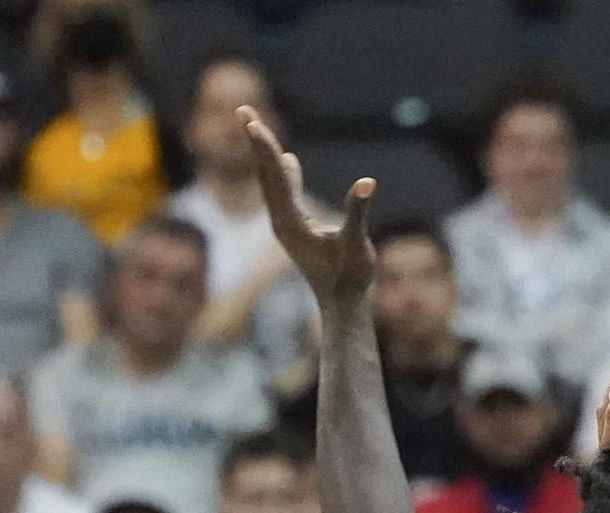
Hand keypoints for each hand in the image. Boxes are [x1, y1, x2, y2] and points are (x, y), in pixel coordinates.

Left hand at [240, 106, 374, 307]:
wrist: (342, 304)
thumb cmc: (350, 277)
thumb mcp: (356, 244)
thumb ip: (358, 212)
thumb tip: (367, 184)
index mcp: (291, 222)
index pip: (275, 177)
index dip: (265, 148)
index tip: (252, 123)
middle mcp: (282, 221)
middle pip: (266, 173)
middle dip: (256, 142)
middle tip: (242, 110)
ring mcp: (286, 225)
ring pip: (271, 182)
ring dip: (266, 154)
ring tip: (257, 127)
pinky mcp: (295, 229)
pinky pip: (283, 193)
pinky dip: (282, 173)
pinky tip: (289, 161)